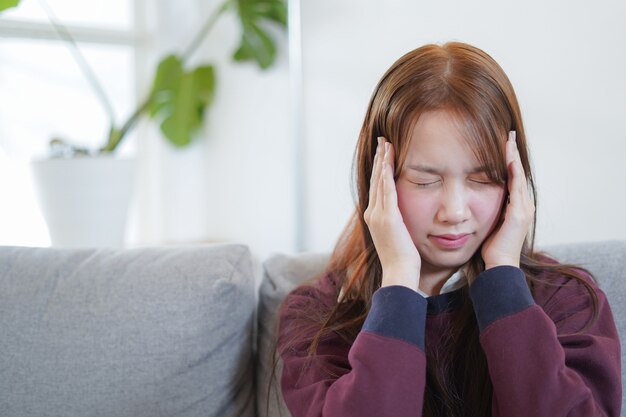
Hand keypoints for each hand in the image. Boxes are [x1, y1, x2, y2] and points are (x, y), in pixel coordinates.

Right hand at [364, 137, 420, 290]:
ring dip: (382, 160)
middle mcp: (372, 213)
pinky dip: (386, 172)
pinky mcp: (387, 217)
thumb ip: (399, 222)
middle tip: (382, 141)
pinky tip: (388, 159)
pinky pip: (386, 189)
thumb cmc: (403, 259)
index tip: (383, 153)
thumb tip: (404, 215)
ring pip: (379, 180)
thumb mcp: (399, 236)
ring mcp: (378, 215)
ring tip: (386, 143)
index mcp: (374, 217)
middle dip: (379, 159)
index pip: (377, 186)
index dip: (380, 168)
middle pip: (375, 179)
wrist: (399, 273)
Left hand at [481, 131, 534, 269]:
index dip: (508, 160)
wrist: (498, 266)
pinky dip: (513, 172)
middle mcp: (523, 205)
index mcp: (515, 207)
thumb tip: (470, 202)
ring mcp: (523, 209)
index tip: (502, 143)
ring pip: (518, 176)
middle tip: (509, 134)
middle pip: (518, 172)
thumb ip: (485, 211)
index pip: (512, 178)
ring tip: (509, 140)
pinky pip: (516, 188)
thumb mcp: (487, 224)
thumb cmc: (491, 249)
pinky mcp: (519, 214)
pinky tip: (509, 159)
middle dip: (513, 153)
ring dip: (513, 157)